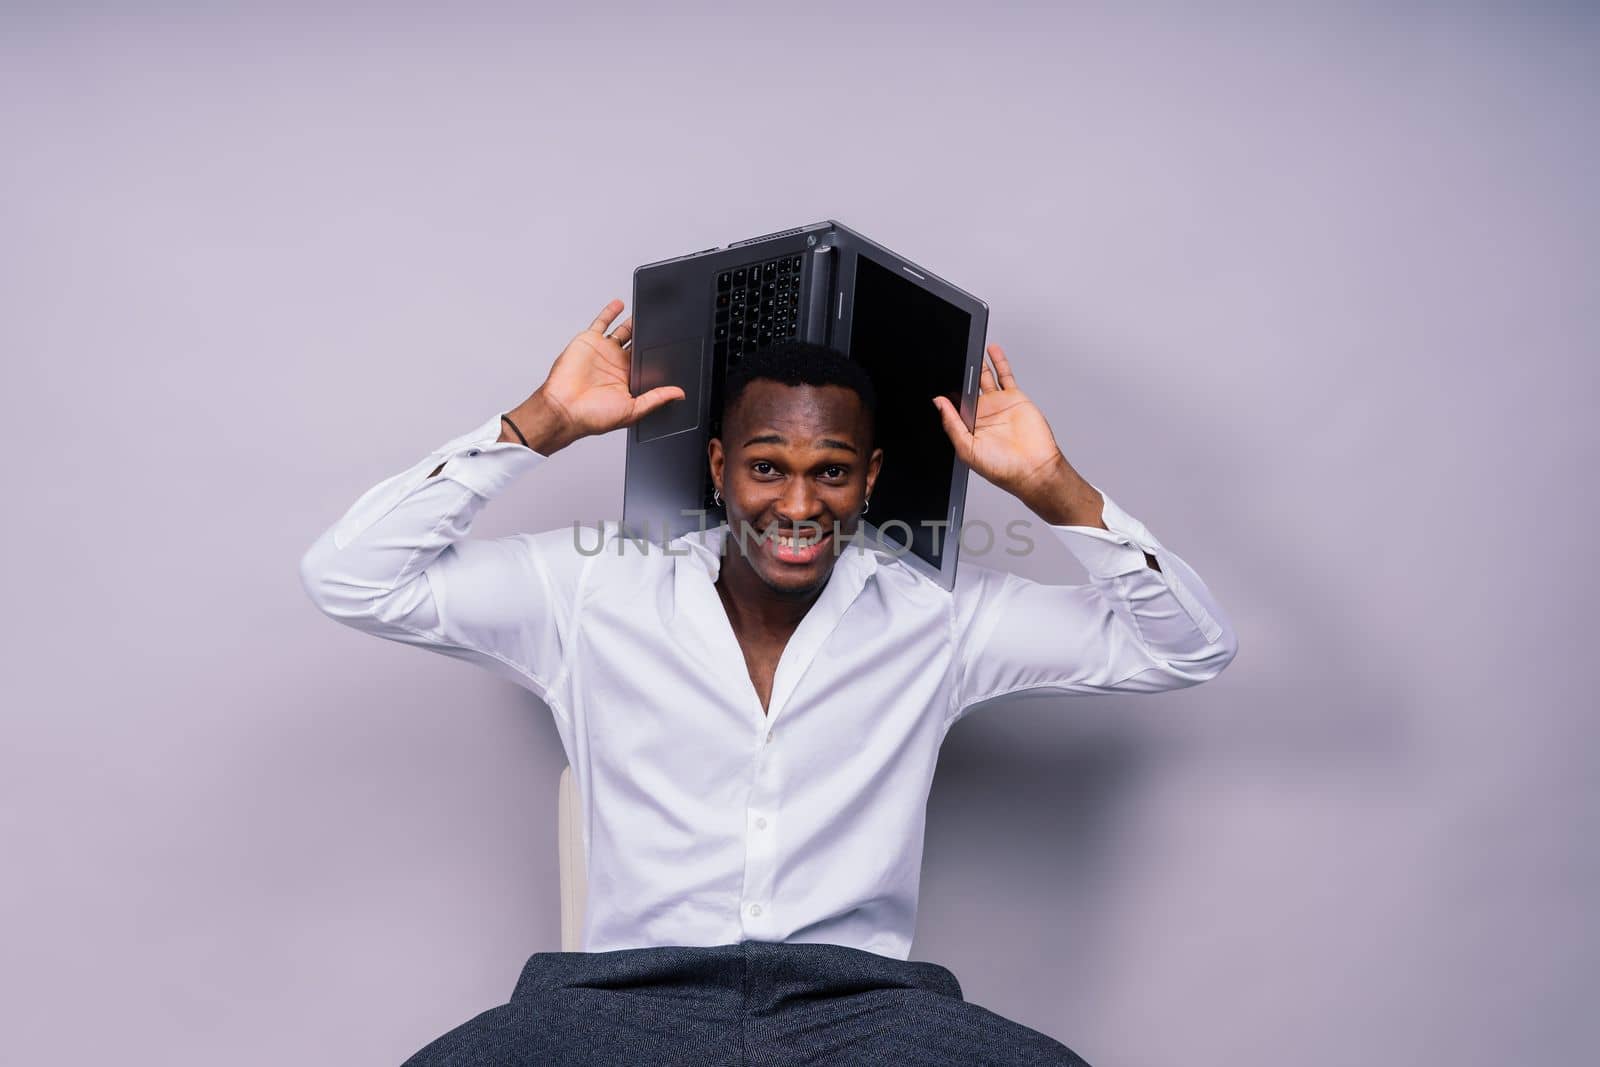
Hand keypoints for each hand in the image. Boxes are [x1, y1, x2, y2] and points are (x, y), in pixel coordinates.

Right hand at [506, 299, 684, 452]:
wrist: (564, 408)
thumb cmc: (592, 417)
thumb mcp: (632, 411)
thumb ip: (656, 399)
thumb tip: (679, 394)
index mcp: (628, 380)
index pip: (648, 363)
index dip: (659, 355)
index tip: (674, 347)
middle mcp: (616, 365)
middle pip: (638, 344)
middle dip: (649, 336)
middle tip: (664, 325)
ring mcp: (603, 351)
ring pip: (623, 331)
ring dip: (634, 322)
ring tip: (647, 312)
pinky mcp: (590, 341)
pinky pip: (603, 322)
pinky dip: (611, 312)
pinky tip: (621, 304)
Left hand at [932, 344, 1067, 499]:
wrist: (1034, 468)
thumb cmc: (1002, 468)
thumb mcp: (968, 449)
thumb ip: (952, 425)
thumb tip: (939, 404)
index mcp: (968, 427)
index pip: (952, 405)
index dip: (945, 393)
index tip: (936, 379)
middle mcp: (982, 414)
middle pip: (966, 388)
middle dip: (959, 375)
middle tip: (950, 358)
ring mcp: (998, 404)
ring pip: (984, 378)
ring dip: (977, 364)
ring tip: (968, 350)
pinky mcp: (1014, 397)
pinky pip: (1004, 375)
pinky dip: (998, 362)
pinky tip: (991, 351)